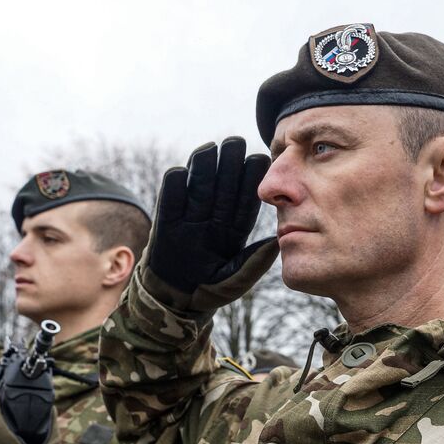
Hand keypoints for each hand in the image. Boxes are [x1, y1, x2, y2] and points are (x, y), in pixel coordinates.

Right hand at [145, 137, 279, 312]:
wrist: (174, 301)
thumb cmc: (209, 292)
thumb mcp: (235, 282)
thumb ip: (254, 263)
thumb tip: (276, 242)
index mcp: (234, 230)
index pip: (245, 201)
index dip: (251, 181)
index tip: (260, 160)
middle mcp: (213, 218)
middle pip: (223, 187)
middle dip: (229, 164)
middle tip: (235, 142)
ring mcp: (190, 218)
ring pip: (198, 187)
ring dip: (203, 167)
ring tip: (209, 148)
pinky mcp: (167, 222)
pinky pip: (170, 200)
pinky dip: (174, 186)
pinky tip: (180, 171)